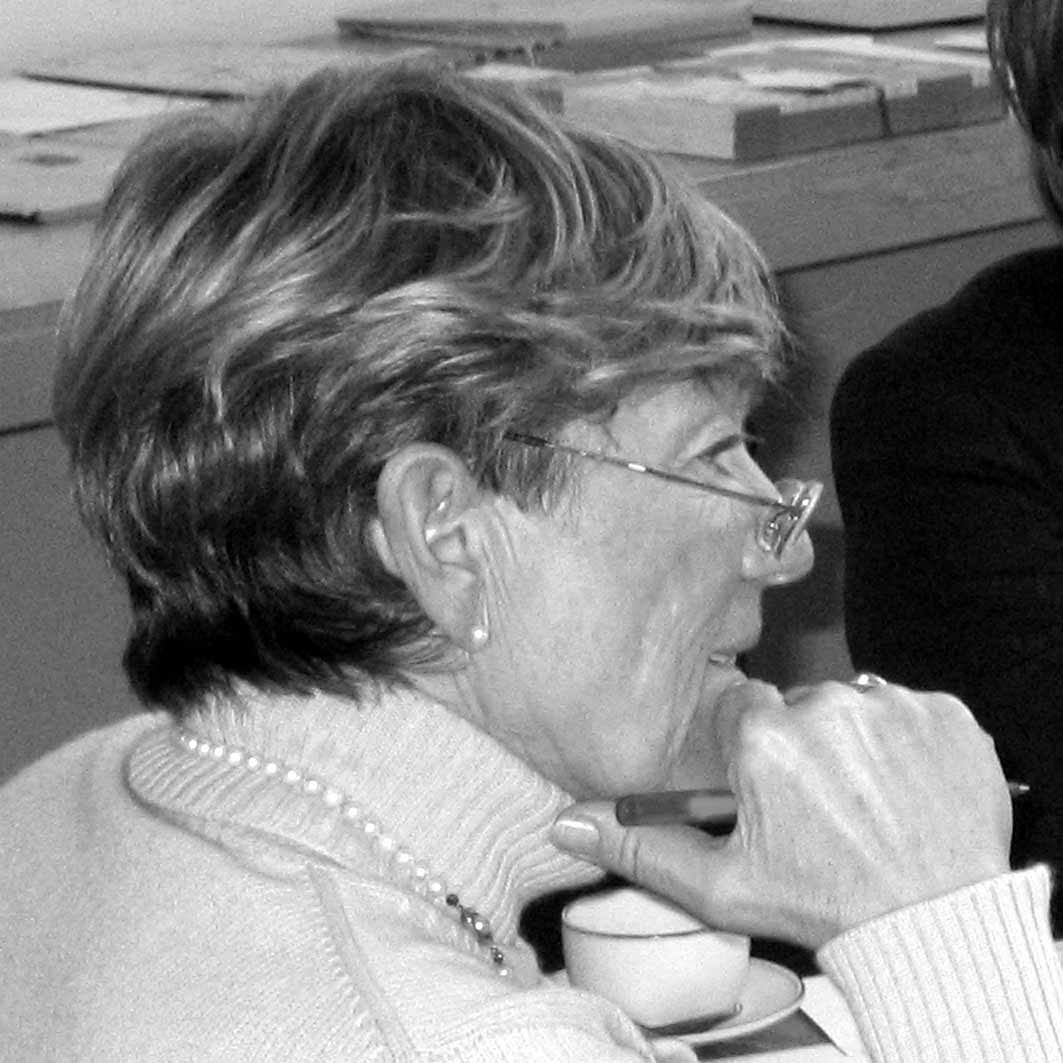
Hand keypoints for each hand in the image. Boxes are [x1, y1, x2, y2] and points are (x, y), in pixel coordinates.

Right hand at [551, 678, 1011, 949]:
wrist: (936, 925)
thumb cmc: (825, 905)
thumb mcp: (720, 884)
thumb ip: (642, 846)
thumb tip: (568, 823)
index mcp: (764, 737)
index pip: (744, 712)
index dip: (755, 752)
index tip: (772, 785)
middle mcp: (825, 705)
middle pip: (798, 705)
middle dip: (803, 745)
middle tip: (820, 804)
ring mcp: (891, 706)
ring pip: (852, 705)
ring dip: (854, 741)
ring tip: (865, 801)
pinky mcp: (945, 712)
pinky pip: (909, 709)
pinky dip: (908, 741)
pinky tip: (906, 788)